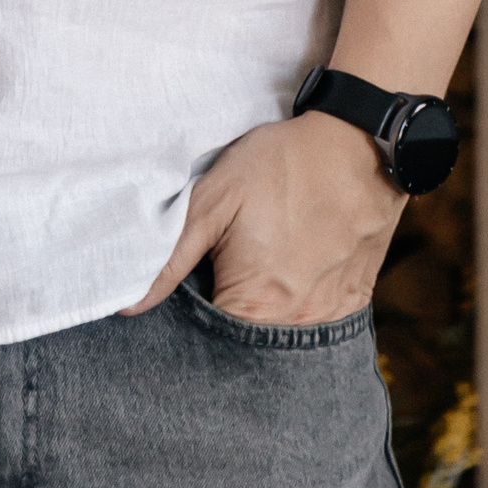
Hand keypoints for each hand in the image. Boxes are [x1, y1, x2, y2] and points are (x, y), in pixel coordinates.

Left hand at [125, 113, 404, 327]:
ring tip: (256, 263)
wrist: (359, 143)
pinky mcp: (352, 303)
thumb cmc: (281, 166)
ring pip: (280, 336)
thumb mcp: (214, 198)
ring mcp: (329, 318)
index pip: (206, 342)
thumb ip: (171, 257)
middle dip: (224, 317)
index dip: (187, 320)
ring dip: (261, 313)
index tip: (186, 288)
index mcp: (254, 306)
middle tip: (220, 268)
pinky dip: (294, 305)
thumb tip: (129, 304)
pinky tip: (287, 267)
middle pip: (245, 344)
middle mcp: (296, 325)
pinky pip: (314, 322)